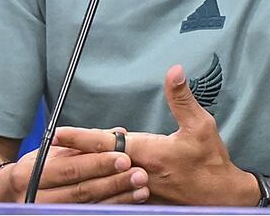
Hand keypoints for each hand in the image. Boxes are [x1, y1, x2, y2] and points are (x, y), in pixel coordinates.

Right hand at [0, 130, 149, 203]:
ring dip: (118, 200)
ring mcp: (46, 213)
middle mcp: (36, 199)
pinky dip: (109, 210)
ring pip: (87, 208)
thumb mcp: (51, 152)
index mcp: (32, 174)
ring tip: (141, 190)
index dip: (99, 164)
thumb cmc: (36, 169)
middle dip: (114, 183)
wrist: (8, 195)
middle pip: (81, 192)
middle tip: (140, 174)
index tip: (125, 158)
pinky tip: (128, 205)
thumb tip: (118, 133)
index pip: (71, 169)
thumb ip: (83, 143)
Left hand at [54, 65, 259, 205]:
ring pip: (103, 178)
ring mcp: (139, 189)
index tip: (56, 133)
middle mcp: (138, 172)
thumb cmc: (211, 161)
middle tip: (48, 147)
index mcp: (149, 153)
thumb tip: (173, 71)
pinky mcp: (143, 199)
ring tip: (61, 161)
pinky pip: (114, 191)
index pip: (106, 143)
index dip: (80, 138)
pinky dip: (100, 183)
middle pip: (97, 162)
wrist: (222, 199)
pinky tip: (88, 179)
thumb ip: (182, 98)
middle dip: (72, 153)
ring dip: (83, 169)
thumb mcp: (200, 125)